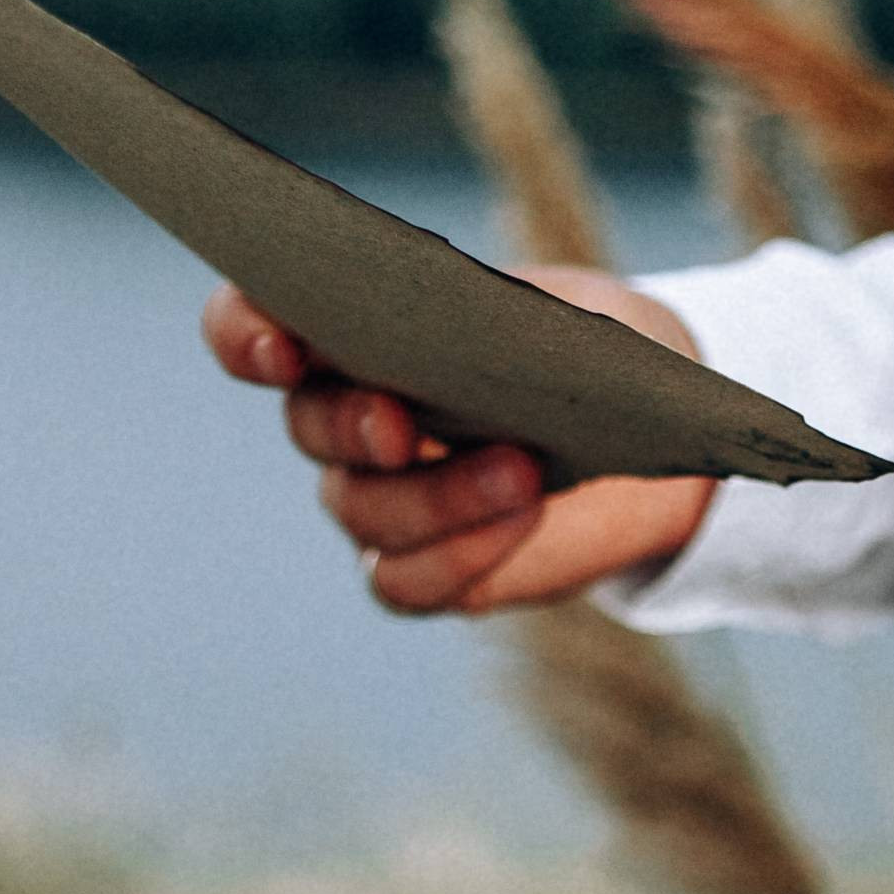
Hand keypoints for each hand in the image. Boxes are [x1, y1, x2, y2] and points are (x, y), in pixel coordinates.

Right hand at [200, 265, 716, 612]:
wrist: (650, 437)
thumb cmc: (588, 351)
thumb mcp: (566, 312)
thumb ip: (509, 318)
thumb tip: (486, 330)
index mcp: (356, 335)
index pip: (254, 330)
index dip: (244, 336)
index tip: (278, 347)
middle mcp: (348, 420)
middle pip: (307, 427)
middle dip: (350, 424)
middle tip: (402, 425)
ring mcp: (383, 502)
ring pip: (362, 511)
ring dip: (436, 496)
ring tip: (522, 470)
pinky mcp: (432, 570)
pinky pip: (403, 582)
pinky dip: (457, 557)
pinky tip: (519, 521)